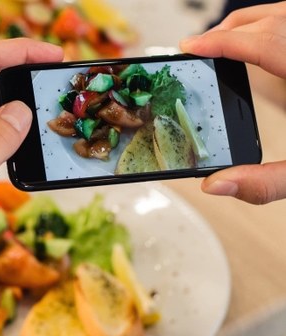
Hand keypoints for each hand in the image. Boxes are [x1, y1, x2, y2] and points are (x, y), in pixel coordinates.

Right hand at [179, 2, 285, 203]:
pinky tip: (266, 42)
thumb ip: (268, 183)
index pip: (266, 41)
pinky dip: (277, 24)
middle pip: (275, 19)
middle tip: (201, 47)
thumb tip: (217, 183)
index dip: (222, 42)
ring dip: (254, 22)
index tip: (192, 47)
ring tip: (227, 40)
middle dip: (231, 29)